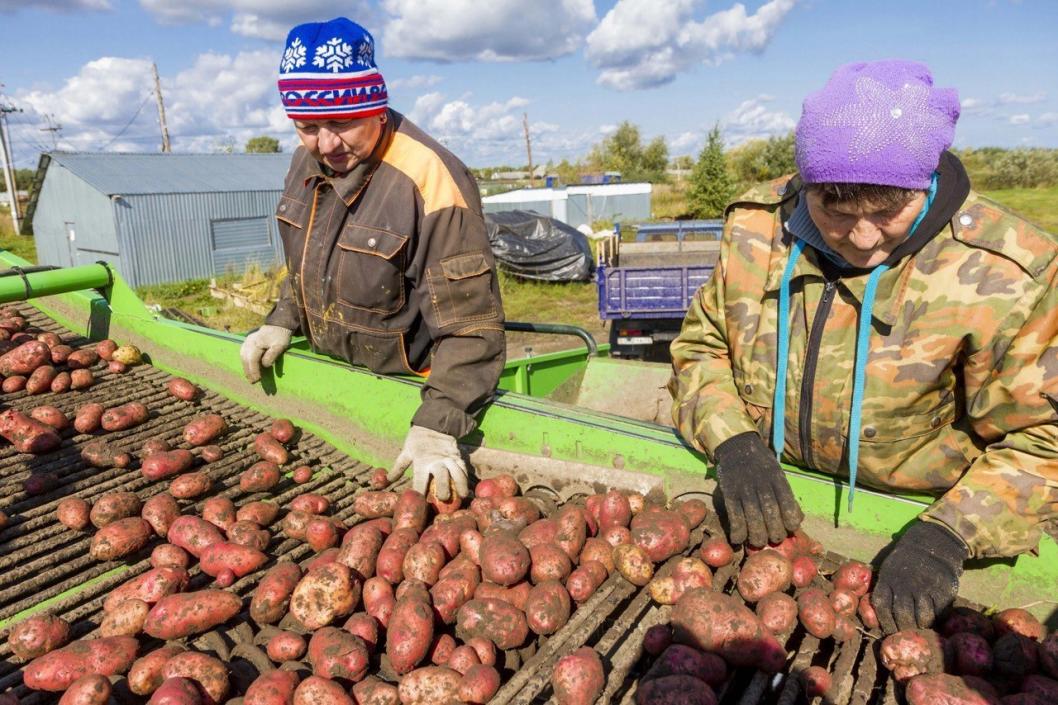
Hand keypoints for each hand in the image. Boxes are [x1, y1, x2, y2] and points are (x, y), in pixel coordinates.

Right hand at [240, 325, 292, 382]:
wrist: (278, 325)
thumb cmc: (280, 336)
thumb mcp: (280, 345)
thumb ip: (272, 355)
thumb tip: (265, 365)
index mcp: (256, 342)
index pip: (252, 359)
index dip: (254, 370)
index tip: (258, 379)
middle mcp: (248, 342)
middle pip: (245, 359)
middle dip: (249, 371)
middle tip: (253, 382)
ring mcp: (246, 342)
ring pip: (243, 357)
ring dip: (246, 368)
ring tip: (250, 378)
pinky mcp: (247, 343)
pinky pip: (243, 354)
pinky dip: (245, 362)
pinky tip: (249, 369)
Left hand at [387, 426, 468, 500]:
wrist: (435, 422)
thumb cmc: (417, 439)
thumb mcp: (406, 452)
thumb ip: (397, 468)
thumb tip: (384, 481)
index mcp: (421, 460)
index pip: (420, 479)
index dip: (419, 491)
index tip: (420, 504)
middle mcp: (436, 460)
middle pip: (441, 476)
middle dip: (443, 488)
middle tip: (444, 500)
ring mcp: (449, 458)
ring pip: (457, 472)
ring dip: (460, 485)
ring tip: (462, 497)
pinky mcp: (458, 456)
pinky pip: (463, 468)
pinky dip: (466, 478)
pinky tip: (466, 488)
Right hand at [712, 431, 803, 546]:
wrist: (737, 446)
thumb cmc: (761, 465)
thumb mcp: (777, 473)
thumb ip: (786, 495)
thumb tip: (798, 519)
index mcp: (776, 478)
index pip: (787, 503)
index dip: (791, 520)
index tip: (791, 529)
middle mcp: (761, 483)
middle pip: (770, 513)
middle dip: (774, 531)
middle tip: (774, 539)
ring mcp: (743, 488)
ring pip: (752, 517)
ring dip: (757, 535)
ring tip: (758, 542)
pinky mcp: (729, 492)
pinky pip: (734, 515)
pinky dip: (737, 531)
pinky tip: (739, 539)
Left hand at [872, 520, 968, 632]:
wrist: (934, 542)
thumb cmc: (907, 560)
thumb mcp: (889, 568)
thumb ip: (884, 588)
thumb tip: (876, 614)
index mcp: (888, 578)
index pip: (882, 607)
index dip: (884, 622)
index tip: (889, 629)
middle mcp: (905, 584)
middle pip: (902, 616)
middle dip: (903, 628)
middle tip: (906, 632)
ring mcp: (925, 588)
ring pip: (922, 618)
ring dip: (921, 625)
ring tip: (920, 626)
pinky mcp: (944, 591)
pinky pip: (939, 613)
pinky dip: (936, 619)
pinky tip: (934, 617)